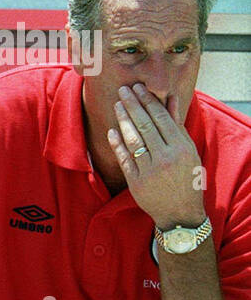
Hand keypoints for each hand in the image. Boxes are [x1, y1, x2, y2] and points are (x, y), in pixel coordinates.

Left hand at [107, 84, 205, 229]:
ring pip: (133, 140)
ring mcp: (149, 170)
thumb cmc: (186, 177)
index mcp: (182, 148)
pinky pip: (124, 158)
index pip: (161, 118)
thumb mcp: (189, 150)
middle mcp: (166, 158)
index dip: (148, 101)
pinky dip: (117, 143)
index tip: (138, 88)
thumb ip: (177, 125)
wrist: (180, 211)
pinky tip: (112, 130)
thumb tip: (170, 98)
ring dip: (123, 120)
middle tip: (123, 90)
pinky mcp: (136, 181)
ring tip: (117, 104)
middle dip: (133, 105)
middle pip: (145, 125)